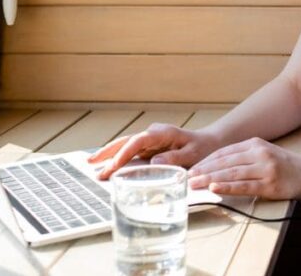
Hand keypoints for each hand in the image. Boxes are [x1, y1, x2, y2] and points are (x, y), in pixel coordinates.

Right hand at [87, 122, 218, 180]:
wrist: (209, 143)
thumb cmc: (203, 148)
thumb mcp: (193, 154)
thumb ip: (175, 157)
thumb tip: (154, 162)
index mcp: (162, 133)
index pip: (138, 142)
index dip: (124, 154)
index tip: (113, 166)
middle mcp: (153, 134)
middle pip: (126, 141)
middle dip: (109, 153)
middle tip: (92, 165)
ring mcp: (150, 140)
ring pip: (125, 145)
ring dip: (109, 154)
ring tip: (91, 163)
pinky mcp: (149, 147)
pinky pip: (130, 151)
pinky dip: (117, 157)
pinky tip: (106, 163)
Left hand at [187, 137, 300, 200]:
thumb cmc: (287, 167)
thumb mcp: (265, 154)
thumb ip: (245, 157)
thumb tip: (218, 168)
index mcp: (256, 144)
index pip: (225, 152)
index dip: (206, 161)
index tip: (192, 168)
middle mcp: (259, 153)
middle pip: (225, 162)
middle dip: (203, 170)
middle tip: (186, 178)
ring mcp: (265, 169)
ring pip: (231, 174)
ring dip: (209, 179)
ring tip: (194, 185)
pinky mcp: (270, 184)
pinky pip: (244, 186)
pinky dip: (227, 188)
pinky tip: (214, 189)